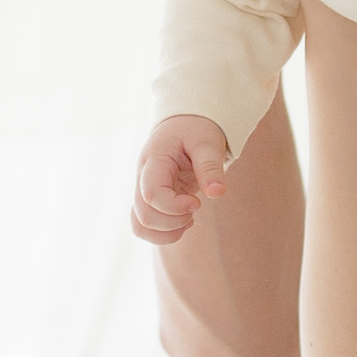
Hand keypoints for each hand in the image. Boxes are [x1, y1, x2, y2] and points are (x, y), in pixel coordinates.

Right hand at [134, 113, 231, 242]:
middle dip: (174, 221)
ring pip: (140, 226)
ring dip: (167, 232)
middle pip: (144, 216)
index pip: (152, 194)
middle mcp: (142, 178)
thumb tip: (217, 193)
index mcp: (154, 161)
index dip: (175, 207)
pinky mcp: (150, 200)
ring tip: (190, 219)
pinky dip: (164, 233)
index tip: (197, 202)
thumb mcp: (207, 142)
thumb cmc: (196, 129)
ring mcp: (143, 190)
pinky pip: (144, 226)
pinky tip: (185, 221)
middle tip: (196, 206)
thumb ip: (210, 166)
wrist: (186, 123)